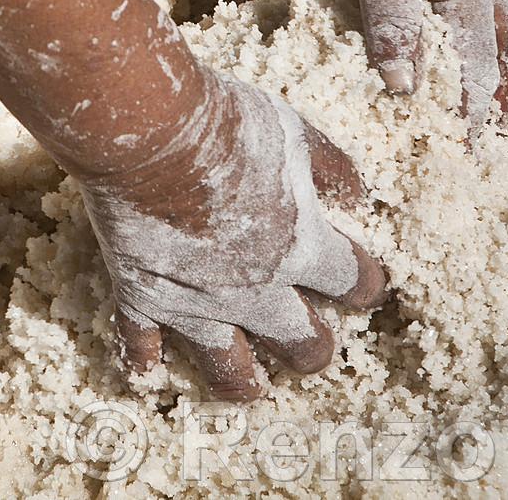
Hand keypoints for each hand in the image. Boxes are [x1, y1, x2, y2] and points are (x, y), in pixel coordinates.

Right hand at [82, 73, 388, 399]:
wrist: (145, 129)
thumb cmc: (224, 122)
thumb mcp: (292, 131)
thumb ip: (330, 167)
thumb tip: (358, 197)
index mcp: (301, 246)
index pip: (354, 283)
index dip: (364, 284)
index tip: (363, 284)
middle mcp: (255, 289)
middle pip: (302, 345)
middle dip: (313, 347)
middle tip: (311, 341)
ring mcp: (197, 302)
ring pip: (229, 371)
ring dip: (245, 381)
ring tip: (250, 385)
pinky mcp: (143, 297)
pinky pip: (143, 347)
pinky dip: (146, 361)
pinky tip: (150, 370)